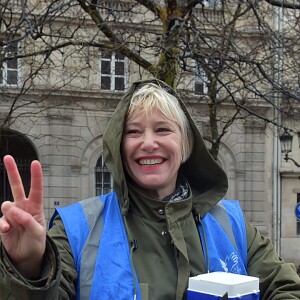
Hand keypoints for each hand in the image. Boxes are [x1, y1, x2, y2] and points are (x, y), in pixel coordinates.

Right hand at [0, 155, 45, 277]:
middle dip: (12, 172)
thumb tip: (12, 209)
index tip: (35, 163)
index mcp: (35, 207)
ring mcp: (11, 215)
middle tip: (7, 157)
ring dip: (9, 212)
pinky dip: (1, 224)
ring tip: (13, 224)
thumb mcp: (37, 232)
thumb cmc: (36, 242)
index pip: (36, 189)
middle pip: (16, 186)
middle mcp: (23, 207)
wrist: (26, 257)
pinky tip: (6, 230)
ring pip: (5, 204)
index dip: (36, 176)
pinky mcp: (2, 223)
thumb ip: (26, 220)